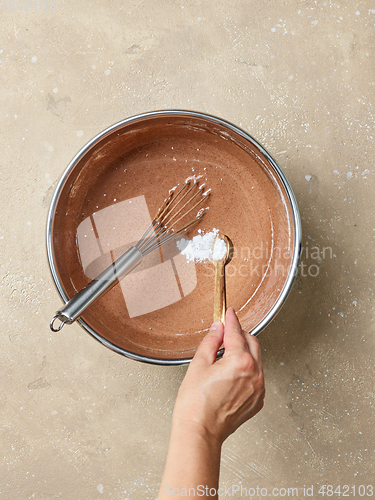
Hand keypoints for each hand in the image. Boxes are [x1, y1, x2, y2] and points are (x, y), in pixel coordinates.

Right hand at [173, 308, 264, 444]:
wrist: (200, 432)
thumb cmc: (196, 404)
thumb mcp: (199, 364)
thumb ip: (211, 342)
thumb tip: (217, 328)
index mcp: (240, 362)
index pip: (237, 332)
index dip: (231, 320)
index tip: (229, 313)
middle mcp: (255, 374)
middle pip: (252, 342)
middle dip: (239, 335)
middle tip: (224, 334)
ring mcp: (259, 388)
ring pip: (256, 359)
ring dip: (244, 352)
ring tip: (223, 358)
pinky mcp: (257, 400)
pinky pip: (256, 376)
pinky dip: (246, 370)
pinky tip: (230, 374)